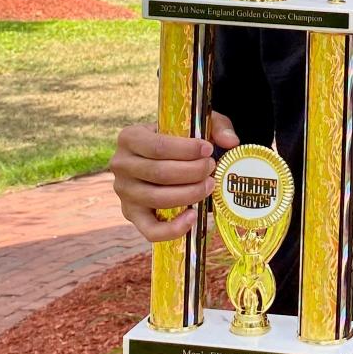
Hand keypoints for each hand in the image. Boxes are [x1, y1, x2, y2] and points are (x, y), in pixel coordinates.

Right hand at [110, 111, 239, 241]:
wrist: (164, 155)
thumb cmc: (180, 138)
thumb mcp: (198, 124)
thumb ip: (217, 126)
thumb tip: (231, 142)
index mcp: (130, 137)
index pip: (157, 146)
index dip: (186, 150)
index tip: (208, 150)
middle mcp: (121, 165)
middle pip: (159, 173)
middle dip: (193, 172)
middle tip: (212, 167)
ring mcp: (124, 192)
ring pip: (157, 199)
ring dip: (189, 194)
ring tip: (210, 184)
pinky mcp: (132, 214)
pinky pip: (150, 229)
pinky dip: (173, 228)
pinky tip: (193, 216)